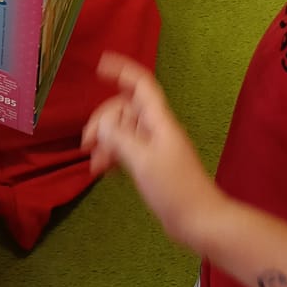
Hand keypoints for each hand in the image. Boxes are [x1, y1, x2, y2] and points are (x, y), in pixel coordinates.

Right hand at [83, 53, 221, 252]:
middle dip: (103, 120)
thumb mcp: (142, 161)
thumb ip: (119, 138)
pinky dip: (113, 154)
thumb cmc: (175, 189)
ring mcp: (155, 146)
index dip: (121, 70)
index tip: (98, 66)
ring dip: (105, 141)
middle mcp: (157, 128)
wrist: (200, 221)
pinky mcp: (152, 164)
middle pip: (125, 109)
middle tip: (86, 143)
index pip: (140, 84)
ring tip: (93, 163)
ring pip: (123, 130)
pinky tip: (103, 170)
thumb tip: (102, 123)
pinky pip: (127, 148)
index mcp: (159, 121)